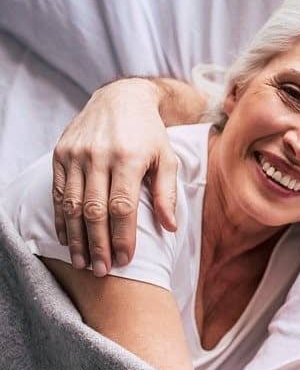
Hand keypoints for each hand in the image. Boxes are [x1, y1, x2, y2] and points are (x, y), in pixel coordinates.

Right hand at [52, 78, 178, 275]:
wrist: (121, 98)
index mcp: (128, 158)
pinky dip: (62, 218)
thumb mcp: (167, 158)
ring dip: (77, 238)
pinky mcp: (61, 154)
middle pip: (94, 210)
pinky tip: (68, 238)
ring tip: (83, 263)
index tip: (125, 260)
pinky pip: (59, 192)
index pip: (122, 207)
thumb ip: (166, 193)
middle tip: (103, 271)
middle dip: (98, 244)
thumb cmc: (150, 134)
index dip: (122, 237)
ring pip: (72, 204)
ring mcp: (76, 155)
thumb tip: (170, 228)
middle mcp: (98, 156)